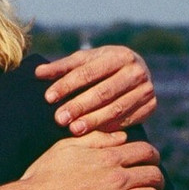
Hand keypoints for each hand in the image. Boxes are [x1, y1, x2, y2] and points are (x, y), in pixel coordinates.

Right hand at [18, 131, 167, 189]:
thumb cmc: (45, 174)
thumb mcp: (67, 147)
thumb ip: (96, 139)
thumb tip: (121, 136)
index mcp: (108, 157)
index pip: (145, 151)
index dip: (152, 155)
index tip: (152, 160)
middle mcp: (118, 177)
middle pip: (154, 174)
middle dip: (158, 176)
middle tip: (157, 180)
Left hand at [35, 46, 155, 134]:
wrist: (136, 72)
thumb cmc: (104, 66)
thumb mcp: (85, 61)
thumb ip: (62, 67)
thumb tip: (37, 73)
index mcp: (119, 55)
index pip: (88, 71)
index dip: (67, 84)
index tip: (48, 97)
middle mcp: (136, 71)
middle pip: (103, 91)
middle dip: (79, 106)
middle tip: (59, 118)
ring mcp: (146, 89)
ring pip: (116, 108)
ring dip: (93, 120)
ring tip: (73, 129)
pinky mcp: (150, 106)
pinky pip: (127, 120)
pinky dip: (109, 127)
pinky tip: (93, 134)